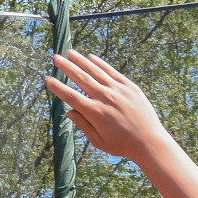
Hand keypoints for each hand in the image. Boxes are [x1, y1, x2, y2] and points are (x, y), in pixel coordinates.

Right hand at [44, 51, 171, 162]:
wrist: (149, 141)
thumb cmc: (122, 145)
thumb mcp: (98, 141)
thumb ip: (83, 125)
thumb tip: (69, 111)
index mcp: (95, 113)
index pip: (71, 96)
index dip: (58, 87)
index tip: (48, 79)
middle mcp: (105, 98)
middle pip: (81, 78)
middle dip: (67, 67)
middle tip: (55, 57)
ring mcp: (118, 90)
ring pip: (96, 71)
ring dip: (81, 61)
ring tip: (70, 52)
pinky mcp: (130, 87)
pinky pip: (112, 72)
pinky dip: (101, 64)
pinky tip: (91, 57)